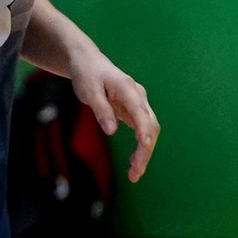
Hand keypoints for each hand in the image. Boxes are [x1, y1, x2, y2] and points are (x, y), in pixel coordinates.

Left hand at [68, 45, 159, 183]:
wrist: (88, 62)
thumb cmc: (87, 75)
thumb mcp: (89, 91)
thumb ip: (101, 110)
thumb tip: (112, 131)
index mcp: (128, 89)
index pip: (140, 112)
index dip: (144, 130)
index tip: (144, 146)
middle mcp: (138, 97)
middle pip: (150, 126)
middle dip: (145, 150)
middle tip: (135, 173)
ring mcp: (138, 104)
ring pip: (149, 130)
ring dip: (144, 152)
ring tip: (134, 174)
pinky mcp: (134, 110)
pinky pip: (142, 130)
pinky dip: (140, 147)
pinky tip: (134, 162)